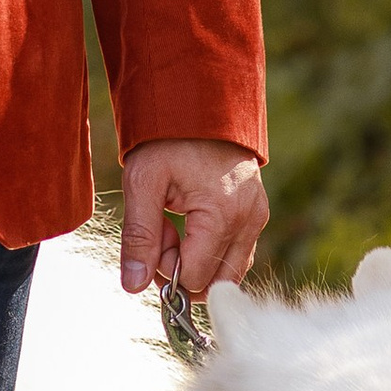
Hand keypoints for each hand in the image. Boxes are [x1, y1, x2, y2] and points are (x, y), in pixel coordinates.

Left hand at [119, 138, 267, 297]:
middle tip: (163, 231)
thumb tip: (134, 285)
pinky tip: (191, 224)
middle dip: (182, 269)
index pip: (194, 278)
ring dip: (197, 262)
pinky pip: (236, 254)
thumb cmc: (168, 138)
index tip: (155, 233)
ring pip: (226, 273)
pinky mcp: (257, 215)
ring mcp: (257, 218)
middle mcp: (249, 221)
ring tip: (176, 226)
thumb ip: (139, 237)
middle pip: (214, 283)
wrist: (199, 104)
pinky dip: (211, 251)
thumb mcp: (143, 182)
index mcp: (223, 214)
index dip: (166, 267)